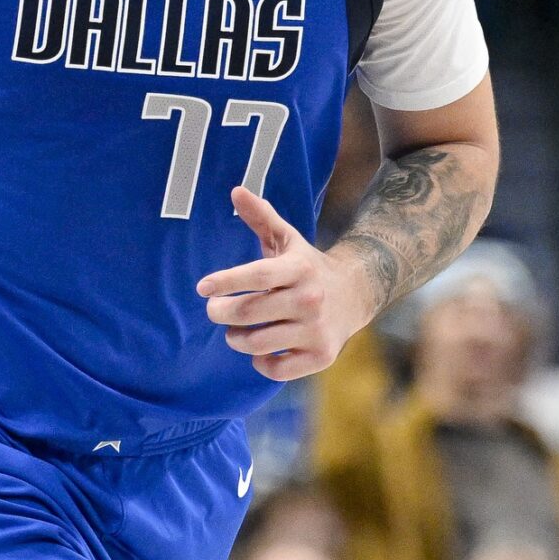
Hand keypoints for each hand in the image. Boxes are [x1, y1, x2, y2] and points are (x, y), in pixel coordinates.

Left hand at [198, 187, 377, 379]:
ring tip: (235, 330)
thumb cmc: (307, 266)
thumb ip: (261, 216)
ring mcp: (317, 330)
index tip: (202, 287)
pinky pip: (277, 369)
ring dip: (236, 338)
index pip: (256, 276)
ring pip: (258, 343)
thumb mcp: (287, 239)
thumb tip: (236, 190)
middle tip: (214, 309)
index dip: (226, 282)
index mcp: (298, 269)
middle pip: (249, 312)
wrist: (356, 294)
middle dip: (221, 312)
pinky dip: (260, 363)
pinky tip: (261, 350)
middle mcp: (309, 300)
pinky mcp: (321, 356)